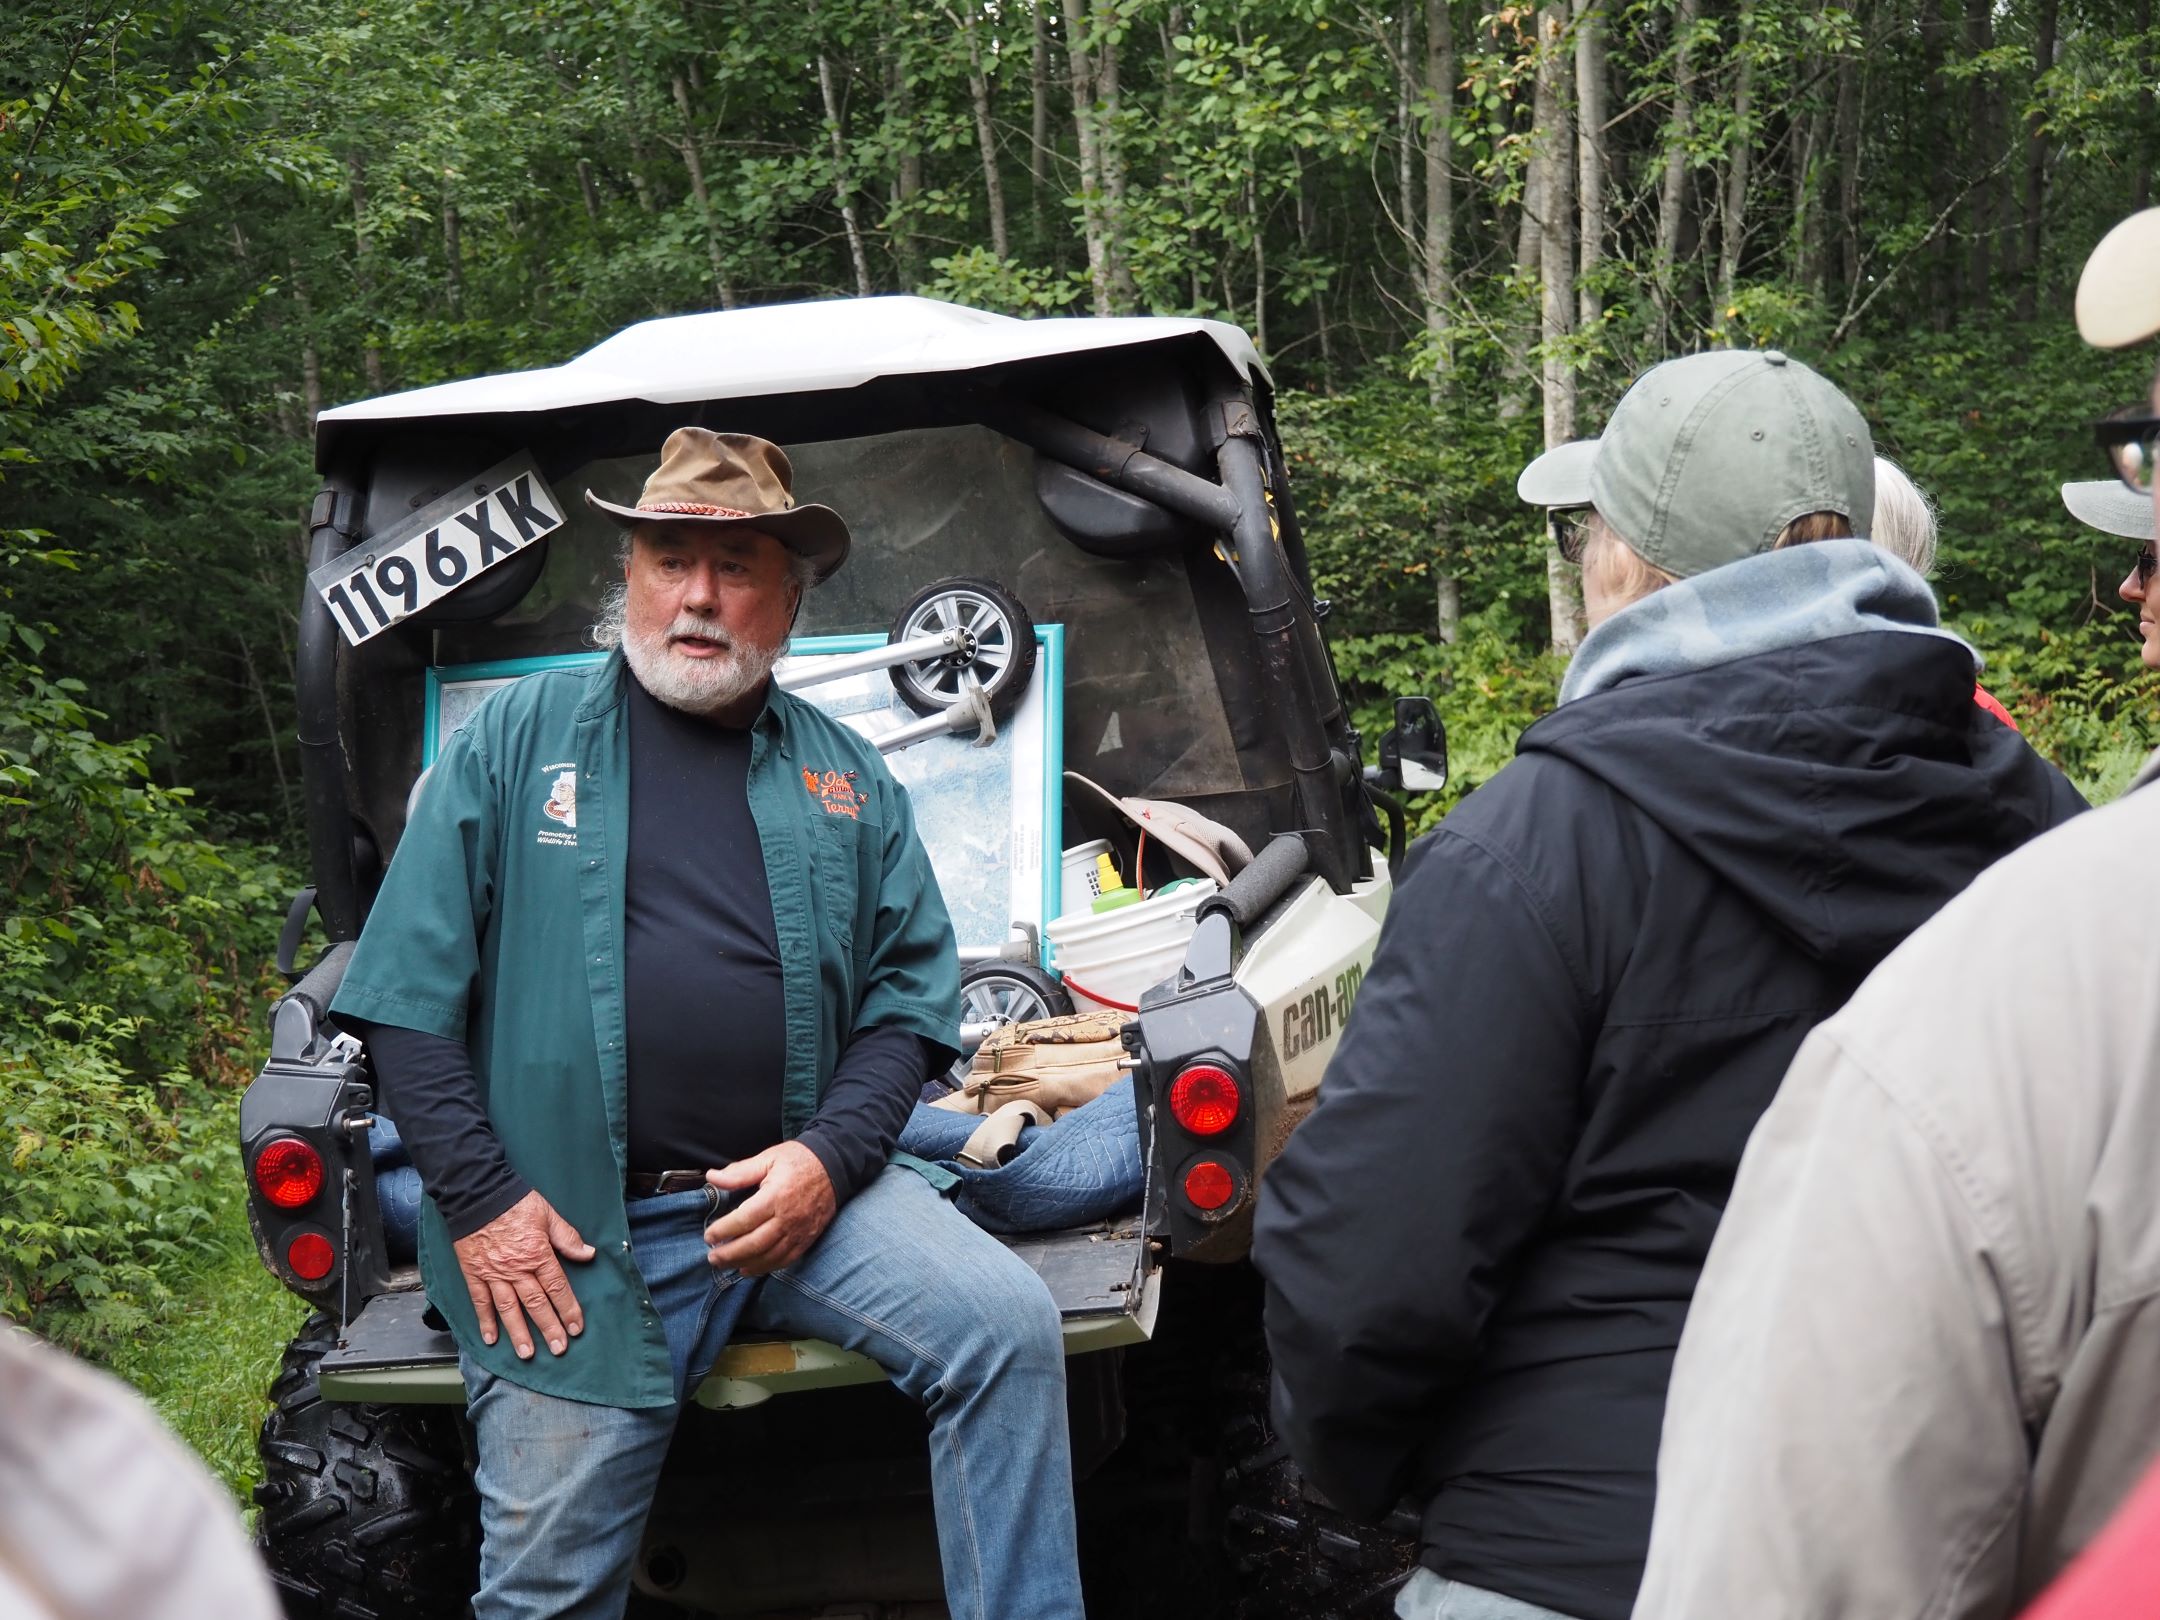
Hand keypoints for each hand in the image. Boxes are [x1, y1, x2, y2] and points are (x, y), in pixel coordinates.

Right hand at [451, 1190, 595, 1359]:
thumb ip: (567, 1237)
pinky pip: (480, 1301)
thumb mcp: (548, 1214)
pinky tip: (491, 1339)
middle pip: (536, 1303)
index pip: (557, 1287)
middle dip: (549, 1328)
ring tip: (527, 1354)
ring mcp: (493, 1274)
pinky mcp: (473, 1273)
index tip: (577, 1328)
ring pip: (508, 1309)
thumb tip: (589, 1254)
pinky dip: (485, 1321)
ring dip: (518, 1333)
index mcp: (538, 1254)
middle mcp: (516, 1269)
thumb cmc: (515, 1202)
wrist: (477, 1193)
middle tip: (558, 1349)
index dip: (568, 1309)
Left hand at [703, 1142, 836, 1276]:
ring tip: (725, 1265)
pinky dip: (765, 1268)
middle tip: (712, 1257)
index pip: (744, 1220)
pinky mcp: (807, 1239)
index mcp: (776, 1196)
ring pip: (768, 1256)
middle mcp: (788, 1218)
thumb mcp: (768, 1158)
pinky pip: (785, 1260)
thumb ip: (740, 1172)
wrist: (835, 1167)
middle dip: (729, 1254)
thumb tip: (711, 1177)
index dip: (723, 1230)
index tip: (708, 1236)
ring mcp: (799, 1231)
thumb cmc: (798, 1160)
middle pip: (754, 1244)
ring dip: (744, 1263)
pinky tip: (749, 1268)